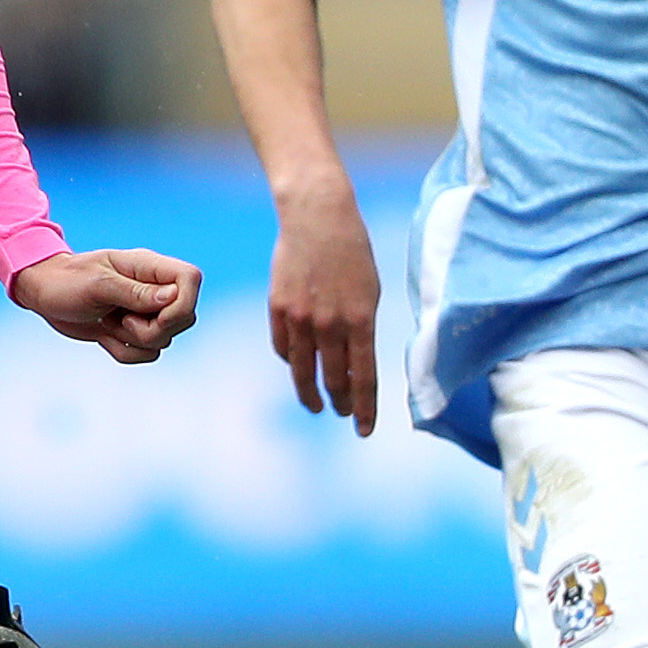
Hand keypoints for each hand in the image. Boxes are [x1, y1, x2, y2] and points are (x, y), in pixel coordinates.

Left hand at [11, 246, 199, 363]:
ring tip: (107, 321)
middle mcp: (153, 289)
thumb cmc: (65, 281)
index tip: (155, 315)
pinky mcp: (134, 332)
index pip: (190, 278)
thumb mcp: (97, 285)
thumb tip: (171, 298)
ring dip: (134, 342)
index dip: (182, 303)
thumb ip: (135, 292)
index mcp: (149, 267)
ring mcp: (145, 311)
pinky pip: (147, 354)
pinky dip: (124, 352)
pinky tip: (104, 334)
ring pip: (166, 340)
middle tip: (122, 320)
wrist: (43, 293)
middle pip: (185, 317)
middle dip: (154, 330)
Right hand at [265, 182, 383, 435]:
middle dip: (341, 403)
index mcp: (360, 320)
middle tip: (344, 413)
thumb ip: (362, 329)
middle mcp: (329, 325)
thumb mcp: (370, 291)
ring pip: (303, 372)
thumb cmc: (352, 252)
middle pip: (334, 380)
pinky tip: (299, 366)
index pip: (364, 378)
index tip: (365, 430)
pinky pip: (283, 348)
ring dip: (312, 394)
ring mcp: (300, 318)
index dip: (366, 409)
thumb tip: (355, 363)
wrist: (317, 217)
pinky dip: (292, 361)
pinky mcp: (278, 309)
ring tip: (317, 406)